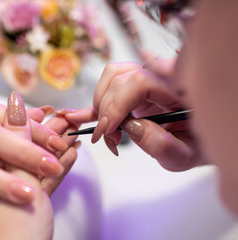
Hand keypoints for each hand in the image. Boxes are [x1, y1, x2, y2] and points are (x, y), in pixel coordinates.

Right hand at [65, 60, 204, 171]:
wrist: (203, 139)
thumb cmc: (198, 147)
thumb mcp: (185, 156)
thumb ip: (162, 145)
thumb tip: (130, 127)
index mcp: (182, 89)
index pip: (139, 82)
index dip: (117, 105)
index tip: (106, 132)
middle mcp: (165, 77)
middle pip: (121, 77)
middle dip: (106, 110)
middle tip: (108, 139)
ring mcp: (151, 77)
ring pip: (113, 75)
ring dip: (101, 102)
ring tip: (106, 129)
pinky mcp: (139, 84)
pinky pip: (113, 82)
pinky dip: (99, 99)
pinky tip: (89, 116)